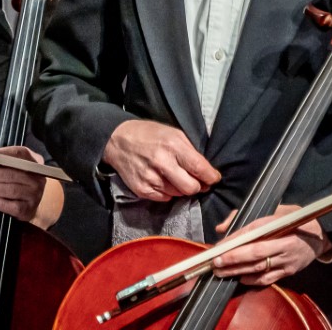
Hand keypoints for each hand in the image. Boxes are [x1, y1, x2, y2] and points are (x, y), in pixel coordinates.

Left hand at [0, 145, 46, 221]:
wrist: (32, 202)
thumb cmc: (19, 180)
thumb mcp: (14, 164)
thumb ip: (0, 156)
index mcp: (34, 161)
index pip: (19, 153)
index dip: (1, 154)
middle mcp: (37, 177)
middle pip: (13, 173)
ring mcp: (35, 194)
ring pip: (11, 190)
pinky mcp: (29, 209)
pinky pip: (13, 206)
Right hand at [102, 120, 219, 201]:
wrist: (117, 140)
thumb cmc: (149, 135)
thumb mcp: (173, 134)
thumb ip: (190, 152)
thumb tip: (206, 172)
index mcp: (173, 146)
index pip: (200, 168)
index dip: (211, 176)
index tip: (213, 178)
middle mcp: (162, 163)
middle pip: (191, 188)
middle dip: (197, 186)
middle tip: (195, 180)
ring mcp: (150, 178)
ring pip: (178, 194)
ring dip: (181, 188)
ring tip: (173, 176)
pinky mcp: (142, 189)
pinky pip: (164, 198)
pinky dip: (167, 192)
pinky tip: (161, 180)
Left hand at [211, 204, 331, 285]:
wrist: (322, 235)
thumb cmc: (295, 219)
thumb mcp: (275, 210)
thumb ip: (246, 218)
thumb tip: (221, 227)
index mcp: (280, 224)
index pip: (253, 232)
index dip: (235, 239)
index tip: (219, 245)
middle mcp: (283, 243)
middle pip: (255, 252)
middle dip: (233, 258)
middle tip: (215, 261)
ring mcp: (287, 259)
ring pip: (259, 267)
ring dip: (238, 270)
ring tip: (221, 272)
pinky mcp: (289, 271)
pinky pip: (268, 278)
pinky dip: (252, 280)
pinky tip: (239, 278)